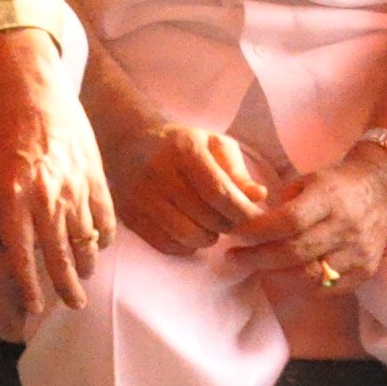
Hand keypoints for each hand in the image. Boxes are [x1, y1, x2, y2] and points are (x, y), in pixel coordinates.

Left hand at [0, 29, 111, 314]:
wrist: (34, 91)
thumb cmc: (6, 132)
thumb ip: (12, 210)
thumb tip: (24, 246)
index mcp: (12, 196)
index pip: (22, 253)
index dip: (31, 284)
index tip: (37, 306)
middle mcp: (44, 197)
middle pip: (59, 255)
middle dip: (66, 286)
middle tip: (73, 305)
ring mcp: (73, 188)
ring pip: (85, 240)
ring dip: (86, 264)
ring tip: (84, 278)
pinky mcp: (95, 177)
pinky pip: (104, 218)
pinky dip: (103, 236)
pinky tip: (99, 245)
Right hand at [99, 115, 274, 257]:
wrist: (129, 140)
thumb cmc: (181, 144)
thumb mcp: (214, 145)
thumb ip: (238, 171)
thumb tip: (258, 196)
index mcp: (183, 149)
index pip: (220, 192)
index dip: (243, 212)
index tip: (253, 218)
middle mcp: (158, 171)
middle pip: (207, 218)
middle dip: (228, 224)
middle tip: (230, 218)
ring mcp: (140, 195)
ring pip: (188, 236)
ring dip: (208, 237)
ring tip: (210, 225)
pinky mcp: (128, 214)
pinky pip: (167, 245)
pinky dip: (185, 245)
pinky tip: (188, 228)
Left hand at [227, 153, 386, 293]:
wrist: (383, 190)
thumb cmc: (336, 184)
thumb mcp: (308, 181)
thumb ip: (283, 205)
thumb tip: (251, 228)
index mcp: (329, 198)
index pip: (289, 221)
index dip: (259, 230)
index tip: (235, 233)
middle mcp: (346, 227)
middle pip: (296, 252)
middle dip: (258, 258)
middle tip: (234, 257)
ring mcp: (358, 252)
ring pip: (310, 276)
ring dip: (275, 276)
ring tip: (254, 268)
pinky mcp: (366, 271)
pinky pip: (327, 289)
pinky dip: (300, 287)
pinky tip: (282, 277)